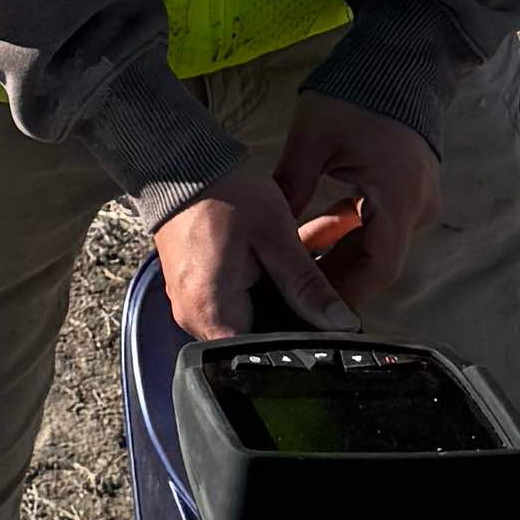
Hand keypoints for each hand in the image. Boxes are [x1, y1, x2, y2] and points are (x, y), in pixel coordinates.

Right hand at [150, 167, 354, 346]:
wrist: (179, 165)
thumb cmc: (223, 193)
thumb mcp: (276, 236)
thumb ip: (307, 285)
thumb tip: (340, 323)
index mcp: (212, 311)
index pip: (264, 354)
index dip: (299, 342)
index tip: (324, 323)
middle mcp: (194, 317)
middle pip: (254, 342)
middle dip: (289, 320)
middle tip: (313, 291)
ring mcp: (190, 306)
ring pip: (245, 324)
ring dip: (274, 305)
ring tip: (290, 273)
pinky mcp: (193, 292)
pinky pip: (231, 307)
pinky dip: (256, 294)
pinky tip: (270, 269)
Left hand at [269, 93, 441, 314]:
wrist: (400, 55)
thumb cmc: (358, 91)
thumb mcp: (313, 138)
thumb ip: (290, 187)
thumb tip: (264, 228)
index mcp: (398, 197)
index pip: (377, 269)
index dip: (343, 293)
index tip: (309, 309)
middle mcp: (416, 205)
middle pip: (376, 262)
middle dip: (335, 278)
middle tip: (292, 293)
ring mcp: (416, 197)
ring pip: (376, 244)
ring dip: (340, 254)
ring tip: (296, 265)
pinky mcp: (408, 187)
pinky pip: (379, 223)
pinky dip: (350, 232)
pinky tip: (316, 236)